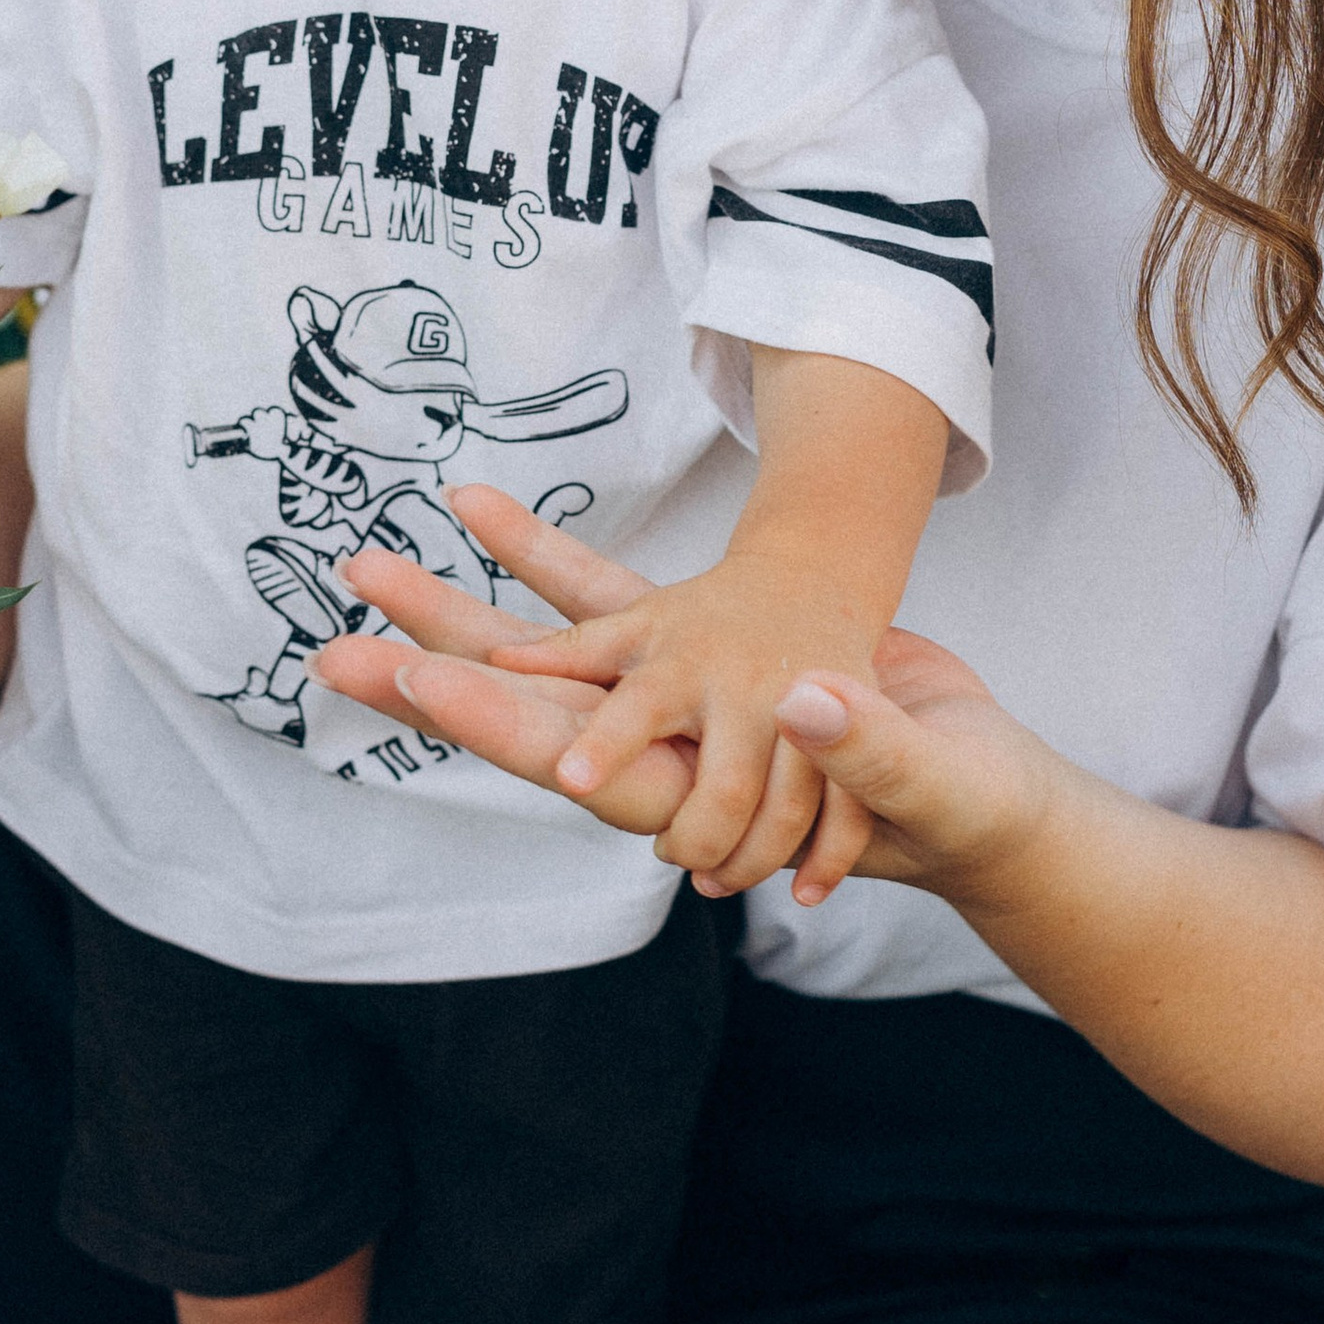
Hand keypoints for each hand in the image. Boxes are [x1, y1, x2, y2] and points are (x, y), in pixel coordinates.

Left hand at [317, 485, 1066, 911]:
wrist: (990, 797)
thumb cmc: (969, 813)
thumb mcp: (929, 786)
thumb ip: (871, 752)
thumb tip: (807, 704)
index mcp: (706, 801)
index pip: (580, 762)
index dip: (503, 722)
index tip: (419, 678)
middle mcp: (668, 758)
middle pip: (528, 713)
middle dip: (433, 672)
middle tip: (332, 635)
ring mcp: (679, 709)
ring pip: (545, 655)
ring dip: (460, 613)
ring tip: (369, 560)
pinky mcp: (706, 659)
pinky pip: (603, 605)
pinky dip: (541, 562)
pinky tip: (479, 510)